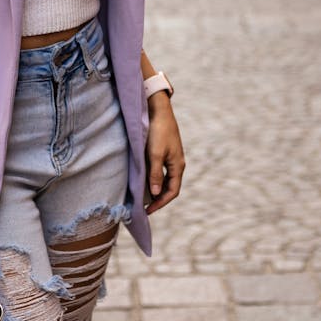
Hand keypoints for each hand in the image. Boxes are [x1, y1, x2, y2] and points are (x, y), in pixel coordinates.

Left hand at [145, 98, 184, 214]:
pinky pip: (161, 170)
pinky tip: (144, 180)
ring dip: (156, 189)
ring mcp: (172, 157)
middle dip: (158, 198)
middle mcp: (177, 164)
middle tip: (144, 206)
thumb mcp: (155, 154)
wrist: (158, 110)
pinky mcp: (165, 151)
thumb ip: (155, 174)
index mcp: (177, 166)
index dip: (160, 203)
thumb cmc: (157, 131)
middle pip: (169, 187)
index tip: (147, 210)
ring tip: (143, 196)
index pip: (172, 192)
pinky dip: (154, 178)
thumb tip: (155, 193)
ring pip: (165, 179)